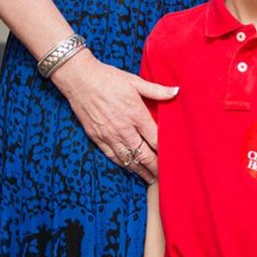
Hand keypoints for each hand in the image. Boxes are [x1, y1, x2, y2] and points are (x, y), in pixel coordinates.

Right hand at [50, 50, 176, 180]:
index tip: (173, 159)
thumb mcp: (135, 81)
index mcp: (136, 114)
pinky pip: (112, 156)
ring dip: (140, 170)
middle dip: (155, 167)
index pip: (155, 139)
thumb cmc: (108, 78)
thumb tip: (176, 91)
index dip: (165, 152)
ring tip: (150, 178)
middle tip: (164, 176)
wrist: (79, 79)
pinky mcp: (97, 137)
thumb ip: (156, 90)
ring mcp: (109, 135)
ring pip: (128, 159)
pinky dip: (123, 164)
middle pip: (144, 154)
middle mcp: (124, 128)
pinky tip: (130, 168)